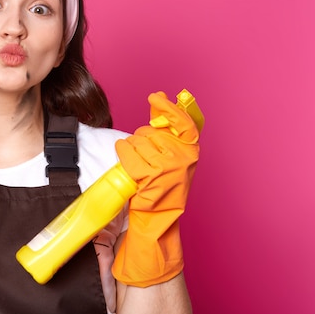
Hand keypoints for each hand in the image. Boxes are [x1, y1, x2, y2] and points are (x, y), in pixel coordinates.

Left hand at [112, 92, 199, 286]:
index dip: (169, 109)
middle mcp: (182, 157)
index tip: (155, 97)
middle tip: (147, 159)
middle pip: (150, 131)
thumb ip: (168, 128)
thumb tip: (160, 97)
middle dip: (141, 140)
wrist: (159, 216)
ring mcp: (167, 166)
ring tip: (140, 166)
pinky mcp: (150, 175)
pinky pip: (127, 151)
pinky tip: (129, 165)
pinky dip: (123, 154)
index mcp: (191, 150)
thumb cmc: (163, 184)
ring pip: (136, 140)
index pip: (184, 122)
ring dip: (131, 150)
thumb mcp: (172, 155)